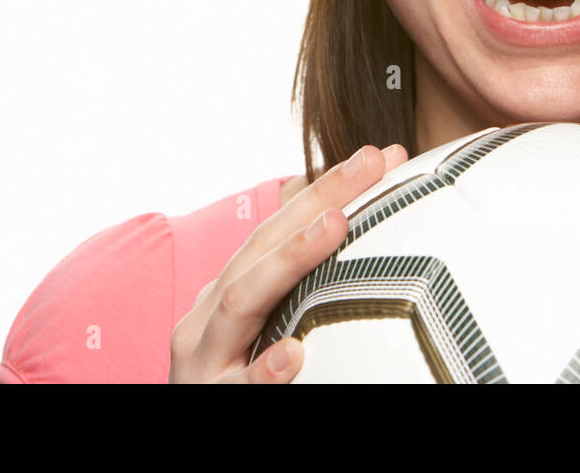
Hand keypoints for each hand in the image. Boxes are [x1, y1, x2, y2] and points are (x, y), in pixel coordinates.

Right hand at [168, 143, 409, 382]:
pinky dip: (263, 369)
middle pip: (262, 245)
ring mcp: (203, 360)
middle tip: (375, 162)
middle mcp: (208, 316)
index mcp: (227, 295)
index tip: (386, 155)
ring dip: (290, 258)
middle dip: (319, 199)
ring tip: (337, 226)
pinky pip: (237, 387)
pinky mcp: (208, 402)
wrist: (193, 424)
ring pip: (241, 299)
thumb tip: (378, 261)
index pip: (279, 228)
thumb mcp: (260, 333)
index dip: (328, 188)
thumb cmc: (233, 388)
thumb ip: (298, 298)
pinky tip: (293, 355)